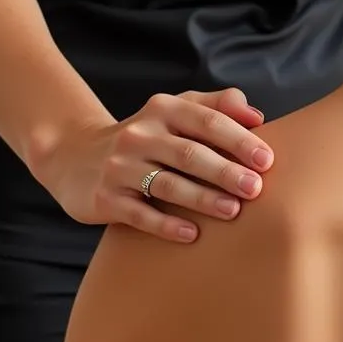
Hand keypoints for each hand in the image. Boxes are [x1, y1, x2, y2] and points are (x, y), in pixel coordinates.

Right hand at [35, 88, 272, 241]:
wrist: (75, 157)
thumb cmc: (148, 136)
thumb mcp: (176, 111)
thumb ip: (217, 106)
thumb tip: (257, 117)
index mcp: (163, 109)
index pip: (207, 121)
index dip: (239, 140)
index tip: (267, 160)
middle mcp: (139, 134)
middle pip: (190, 153)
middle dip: (226, 171)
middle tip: (256, 188)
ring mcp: (119, 167)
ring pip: (167, 184)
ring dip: (203, 198)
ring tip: (233, 211)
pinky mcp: (105, 197)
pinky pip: (139, 214)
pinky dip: (166, 225)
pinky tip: (193, 234)